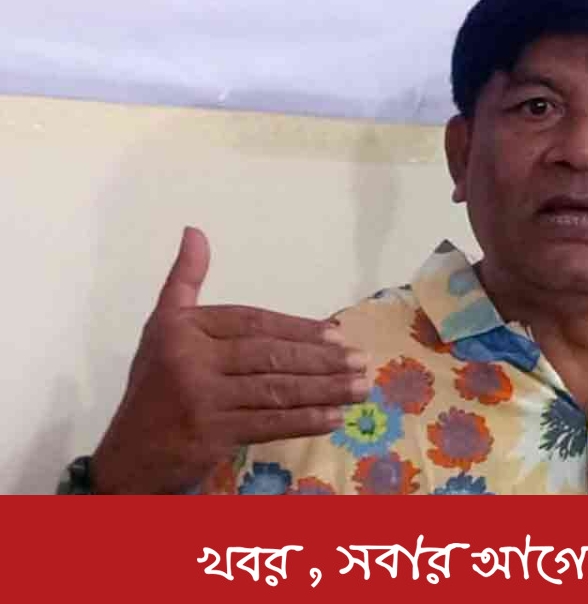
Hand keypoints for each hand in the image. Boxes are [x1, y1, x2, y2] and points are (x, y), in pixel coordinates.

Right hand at [90, 227, 369, 493]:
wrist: (129, 454)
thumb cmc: (156, 386)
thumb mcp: (163, 326)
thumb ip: (185, 280)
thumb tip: (194, 231)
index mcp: (183, 328)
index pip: (253, 322)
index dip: (298, 327)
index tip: (337, 334)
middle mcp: (189, 360)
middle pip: (269, 354)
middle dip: (320, 359)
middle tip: (361, 361)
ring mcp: (201, 399)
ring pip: (275, 390)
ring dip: (324, 390)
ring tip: (361, 388)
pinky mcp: (211, 435)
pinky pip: (268, 424)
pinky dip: (305, 421)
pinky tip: (335, 417)